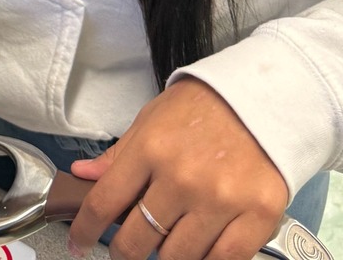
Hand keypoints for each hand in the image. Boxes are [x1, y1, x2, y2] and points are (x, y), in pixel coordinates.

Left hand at [67, 77, 288, 259]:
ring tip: (165, 244)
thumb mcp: (151, 119)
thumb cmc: (202, 107)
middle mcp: (182, 178)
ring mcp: (220, 200)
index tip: (79, 243)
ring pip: (178, 257)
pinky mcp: (258, 217)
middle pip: (138, 240)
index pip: (104, 202)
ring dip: (165, 257)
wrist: (263, 98)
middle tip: (125, 250)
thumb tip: (83, 175)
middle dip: (124, 252)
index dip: (85, 230)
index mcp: (150, 149)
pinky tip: (198, 254)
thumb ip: (119, 154)